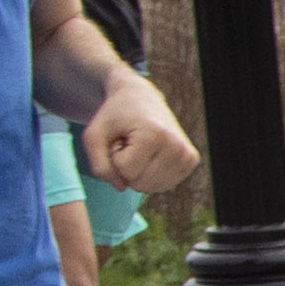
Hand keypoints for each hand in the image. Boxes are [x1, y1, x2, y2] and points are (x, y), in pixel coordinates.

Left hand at [80, 77, 198, 194]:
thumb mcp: (94, 135)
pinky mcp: (190, 160)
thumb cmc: (115, 116)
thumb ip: (99, 166)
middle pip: (139, 183)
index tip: (121, 137)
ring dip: (138, 171)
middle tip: (130, 143)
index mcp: (155, 134)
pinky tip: (151, 154)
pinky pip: (162, 185)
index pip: (125, 171)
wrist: (141, 97)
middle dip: (127, 166)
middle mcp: (176, 146)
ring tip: (139, 148)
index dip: (115, 156)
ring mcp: (187, 154)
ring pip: (151, 187)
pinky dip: (151, 174)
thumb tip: (122, 188)